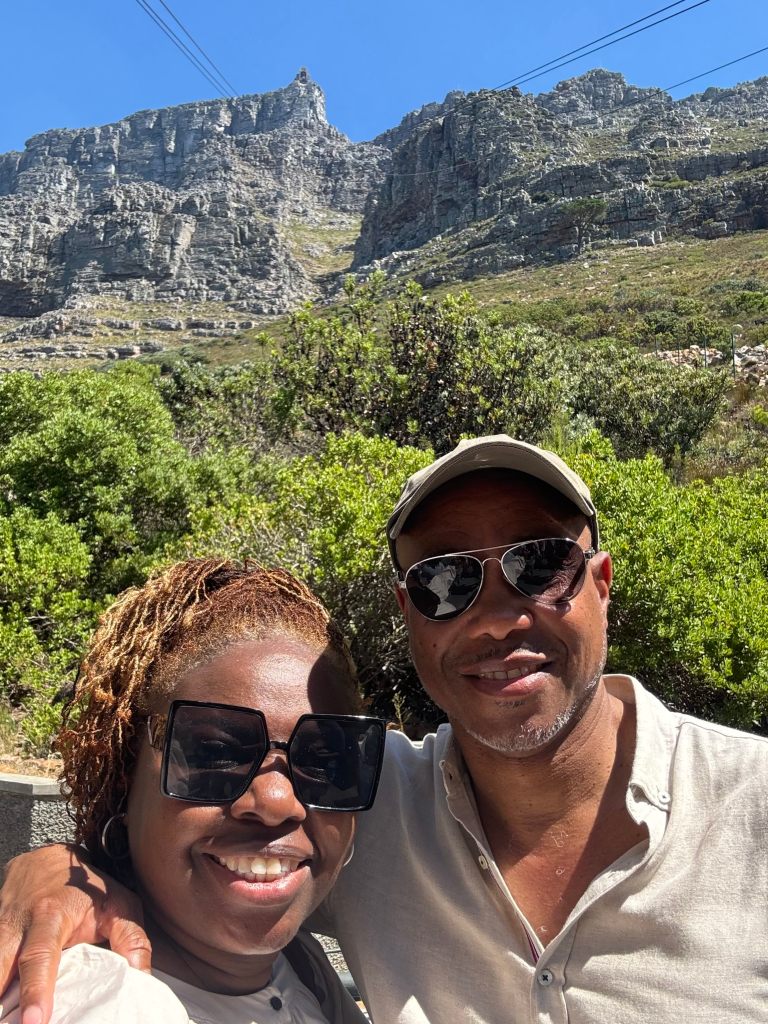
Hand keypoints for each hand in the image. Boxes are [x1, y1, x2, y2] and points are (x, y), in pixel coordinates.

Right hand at [0, 844, 150, 1023]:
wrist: (45, 862)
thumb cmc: (86, 888)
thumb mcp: (117, 902)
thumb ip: (130, 938)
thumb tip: (139, 977)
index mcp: (50, 915)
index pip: (40, 956)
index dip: (36, 990)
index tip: (35, 1022)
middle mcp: (17, 927)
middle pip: (2, 971)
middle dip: (3, 1005)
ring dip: (0, 1000)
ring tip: (10, 1020)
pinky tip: (7, 1010)